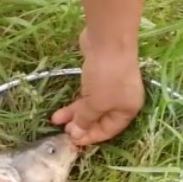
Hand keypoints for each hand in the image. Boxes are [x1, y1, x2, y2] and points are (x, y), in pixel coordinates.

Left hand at [51, 28, 144, 144]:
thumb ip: (85, 120)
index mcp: (127, 110)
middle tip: (62, 131)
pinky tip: (63, 106)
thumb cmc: (107, 77)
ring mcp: (112, 87)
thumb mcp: (95, 104)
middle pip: (99, 119)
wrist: (108, 40)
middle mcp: (122, 100)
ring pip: (91, 106)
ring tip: (55, 118)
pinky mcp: (100, 75)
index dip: (90, 137)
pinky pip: (88, 94)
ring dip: (74, 113)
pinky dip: (77, 100)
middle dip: (80, 125)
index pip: (109, 131)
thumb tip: (76, 134)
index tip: (72, 141)